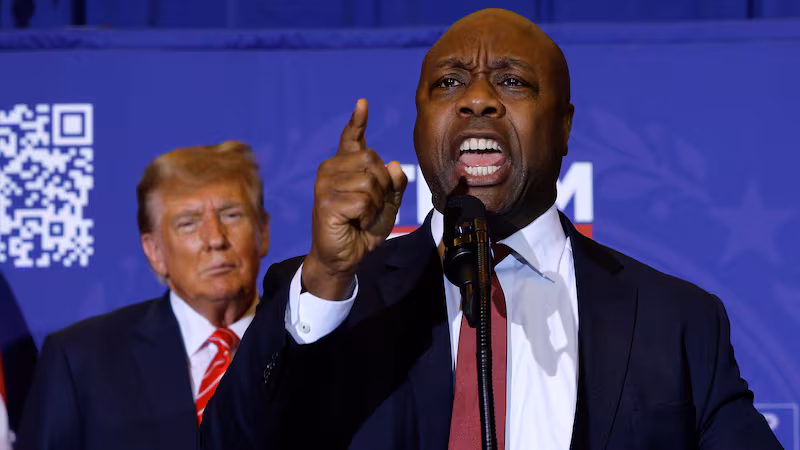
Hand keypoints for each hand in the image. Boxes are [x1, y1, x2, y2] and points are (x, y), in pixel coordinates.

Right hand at [302, 99, 407, 299]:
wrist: (345, 257)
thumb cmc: (362, 229)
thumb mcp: (386, 204)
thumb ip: (393, 184)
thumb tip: (395, 164)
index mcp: (344, 167)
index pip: (351, 139)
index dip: (357, 122)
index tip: (363, 103)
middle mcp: (330, 170)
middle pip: (373, 161)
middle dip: (383, 187)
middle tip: (371, 208)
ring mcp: (325, 185)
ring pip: (370, 181)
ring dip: (375, 204)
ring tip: (362, 216)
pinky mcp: (325, 202)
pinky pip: (363, 200)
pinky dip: (368, 214)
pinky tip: (356, 222)